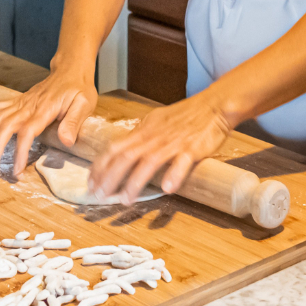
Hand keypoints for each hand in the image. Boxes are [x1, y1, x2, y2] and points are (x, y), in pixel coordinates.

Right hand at [0, 66, 98, 166]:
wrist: (71, 70)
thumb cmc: (79, 89)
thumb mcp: (84, 104)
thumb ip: (74, 122)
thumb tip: (66, 141)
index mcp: (44, 110)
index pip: (27, 132)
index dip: (20, 151)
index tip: (17, 169)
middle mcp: (28, 106)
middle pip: (6, 126)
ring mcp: (21, 103)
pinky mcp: (18, 101)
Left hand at [87, 92, 232, 203]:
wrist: (213, 106)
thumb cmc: (185, 116)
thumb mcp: (156, 122)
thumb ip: (140, 137)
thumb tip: (123, 151)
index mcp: (144, 130)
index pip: (115, 148)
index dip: (100, 166)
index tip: (91, 183)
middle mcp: (154, 136)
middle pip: (126, 156)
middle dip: (110, 178)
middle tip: (100, 196)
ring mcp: (173, 142)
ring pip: (149, 161)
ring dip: (135, 182)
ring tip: (125, 199)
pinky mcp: (193, 148)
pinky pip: (182, 161)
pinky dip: (174, 174)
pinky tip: (167, 188)